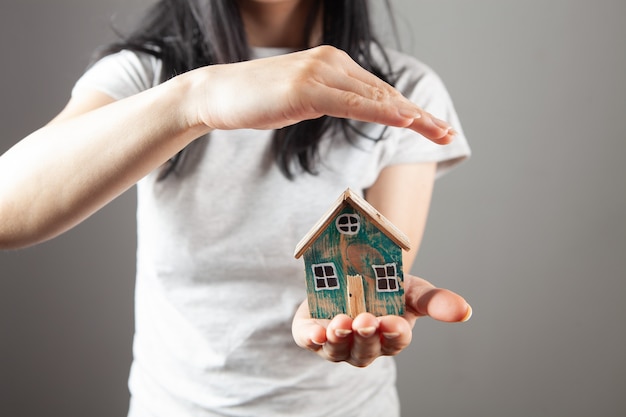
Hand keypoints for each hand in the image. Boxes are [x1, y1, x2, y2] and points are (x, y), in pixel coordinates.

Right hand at [186, 45, 454, 143]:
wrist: (218, 94)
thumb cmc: (257, 99)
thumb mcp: (302, 98)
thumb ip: (330, 99)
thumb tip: (353, 108)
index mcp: (332, 63)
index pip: (378, 89)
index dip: (408, 109)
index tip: (431, 126)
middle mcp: (331, 61)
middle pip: (385, 92)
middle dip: (419, 115)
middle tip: (446, 133)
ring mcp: (319, 72)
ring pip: (374, 96)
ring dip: (410, 115)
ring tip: (437, 131)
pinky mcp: (306, 88)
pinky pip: (351, 102)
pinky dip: (381, 111)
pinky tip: (403, 119)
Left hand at [292, 274, 471, 366]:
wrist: (351, 272)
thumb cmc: (386, 287)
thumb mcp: (412, 288)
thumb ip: (435, 301)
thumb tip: (466, 311)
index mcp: (391, 336)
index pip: (396, 340)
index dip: (395, 333)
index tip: (393, 322)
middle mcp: (365, 345)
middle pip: (366, 349)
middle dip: (366, 337)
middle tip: (366, 320)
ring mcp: (337, 342)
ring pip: (338, 350)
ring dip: (339, 339)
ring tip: (341, 324)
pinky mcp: (311, 332)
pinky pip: (309, 341)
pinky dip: (311, 338)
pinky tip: (315, 332)